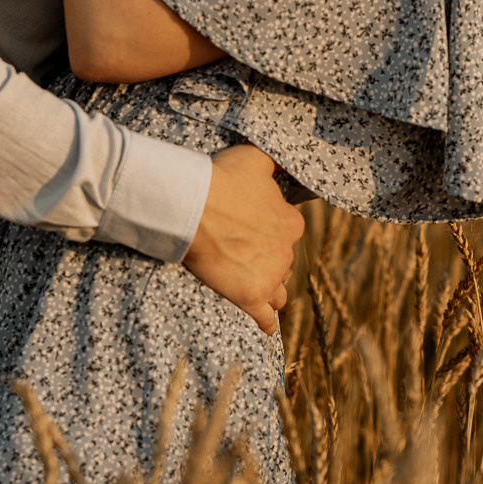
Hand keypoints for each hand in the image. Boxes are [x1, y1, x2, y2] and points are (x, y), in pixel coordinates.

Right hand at [182, 145, 304, 333]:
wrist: (191, 205)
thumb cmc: (220, 178)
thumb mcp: (254, 158)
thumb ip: (275, 161)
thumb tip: (286, 162)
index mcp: (291, 222)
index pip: (289, 232)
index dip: (270, 230)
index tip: (251, 228)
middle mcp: (287, 251)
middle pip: (281, 261)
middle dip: (266, 258)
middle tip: (239, 251)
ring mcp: (270, 277)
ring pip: (278, 292)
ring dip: (268, 288)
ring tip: (250, 285)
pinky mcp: (250, 297)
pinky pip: (265, 318)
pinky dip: (265, 322)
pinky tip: (264, 325)